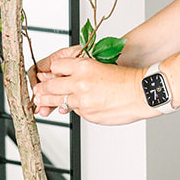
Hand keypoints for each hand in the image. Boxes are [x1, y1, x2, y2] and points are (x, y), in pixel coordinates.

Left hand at [30, 47, 150, 125]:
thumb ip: (81, 71)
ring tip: (43, 103)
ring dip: (53, 102)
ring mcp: (83, 100)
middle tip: (37, 92)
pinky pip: (77, 111)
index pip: (56, 66)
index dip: (51, 71)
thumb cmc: (126, 78)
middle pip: (51, 86)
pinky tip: (82, 105)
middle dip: (42, 90)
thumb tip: (64, 76)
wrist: (142, 93)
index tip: (46, 75)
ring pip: (61, 101)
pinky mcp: (88, 114)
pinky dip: (78, 108)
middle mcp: (80, 82)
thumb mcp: (101, 65)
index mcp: (84, 66)